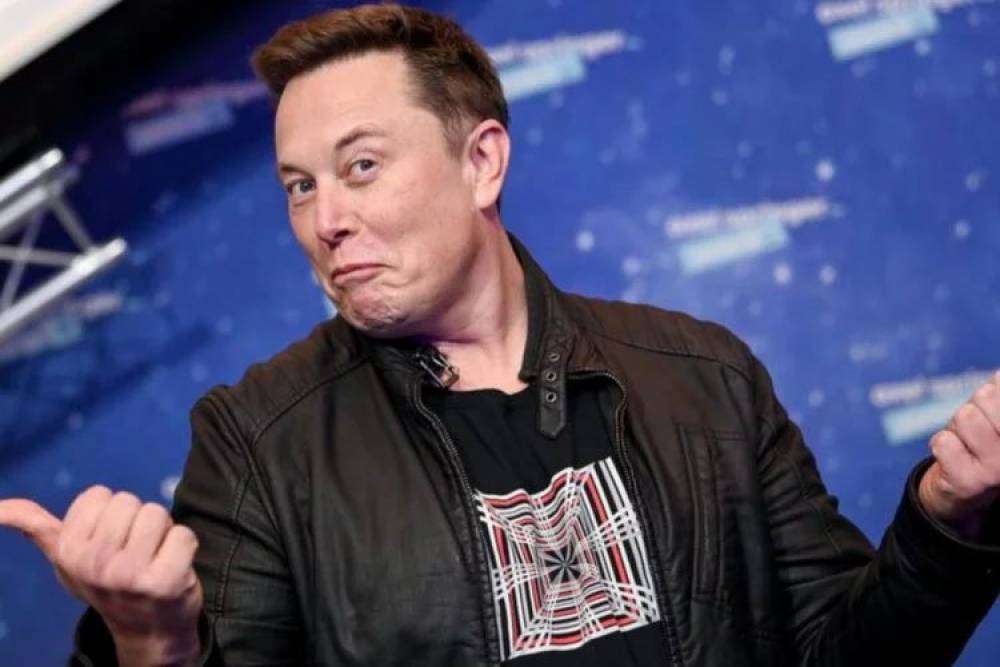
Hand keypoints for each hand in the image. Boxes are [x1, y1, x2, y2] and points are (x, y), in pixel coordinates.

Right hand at [0, 485, 202, 664]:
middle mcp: (93, 563)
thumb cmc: (107, 583)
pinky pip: (184, 534)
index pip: (98, 494)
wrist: (147, 629)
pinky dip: (185, 546)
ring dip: (163, 532)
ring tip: (154, 558)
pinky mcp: (165, 581)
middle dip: (137, 521)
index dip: (109, 514)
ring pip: (157, 513)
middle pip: (129, 502)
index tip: (109, 541)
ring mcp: (128, 574)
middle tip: (136, 552)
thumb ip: (36, 527)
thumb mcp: (66, 557)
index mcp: (67, 552)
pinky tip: (174, 569)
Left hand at [918, 370, 999, 539]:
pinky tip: (952, 456)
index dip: (994, 389)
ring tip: (965, 441)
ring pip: (965, 416)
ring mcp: (999, 469)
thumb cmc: (982, 439)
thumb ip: (998, 390)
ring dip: (957, 425)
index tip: (989, 407)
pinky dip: (941, 443)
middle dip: (974, 406)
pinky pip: (944, 441)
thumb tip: (998, 375)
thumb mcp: (994, 412)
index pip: (998, 385)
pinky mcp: (970, 482)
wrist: (963, 489)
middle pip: (985, 396)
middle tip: (975, 428)